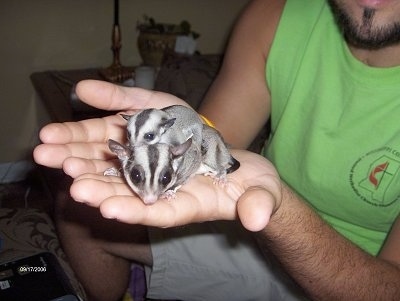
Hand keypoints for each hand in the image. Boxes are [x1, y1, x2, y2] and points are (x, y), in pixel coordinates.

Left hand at [33, 80, 280, 230]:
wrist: (241, 168)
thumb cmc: (254, 185)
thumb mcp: (262, 193)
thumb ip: (260, 204)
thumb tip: (258, 217)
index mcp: (190, 204)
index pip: (160, 212)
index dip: (136, 211)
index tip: (109, 209)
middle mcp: (165, 186)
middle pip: (127, 190)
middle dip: (98, 185)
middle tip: (70, 179)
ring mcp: (156, 164)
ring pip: (116, 163)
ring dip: (86, 157)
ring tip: (53, 152)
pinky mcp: (153, 144)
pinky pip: (125, 137)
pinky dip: (103, 129)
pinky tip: (77, 120)